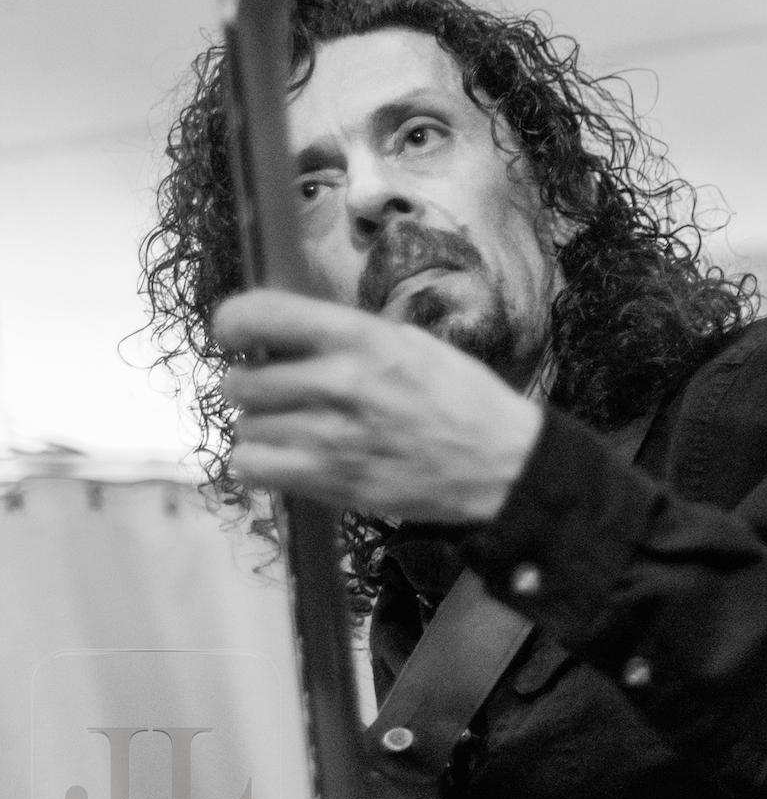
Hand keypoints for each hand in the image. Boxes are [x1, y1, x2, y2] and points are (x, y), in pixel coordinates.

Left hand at [215, 288, 541, 521]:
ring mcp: (333, 437)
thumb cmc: (460, 398)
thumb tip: (283, 336)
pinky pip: (250, 468)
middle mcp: (341, 382)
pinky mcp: (330, 482)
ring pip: (245, 427)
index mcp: (363, 338)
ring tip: (299, 428)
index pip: (260, 315)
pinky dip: (260, 463)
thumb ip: (347, 337)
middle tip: (283, 391)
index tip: (238, 336)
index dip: (233, 324)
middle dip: (253, 385)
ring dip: (264, 428)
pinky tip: (289, 456)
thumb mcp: (412, 343)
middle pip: (240, 381)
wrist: (500, 463)